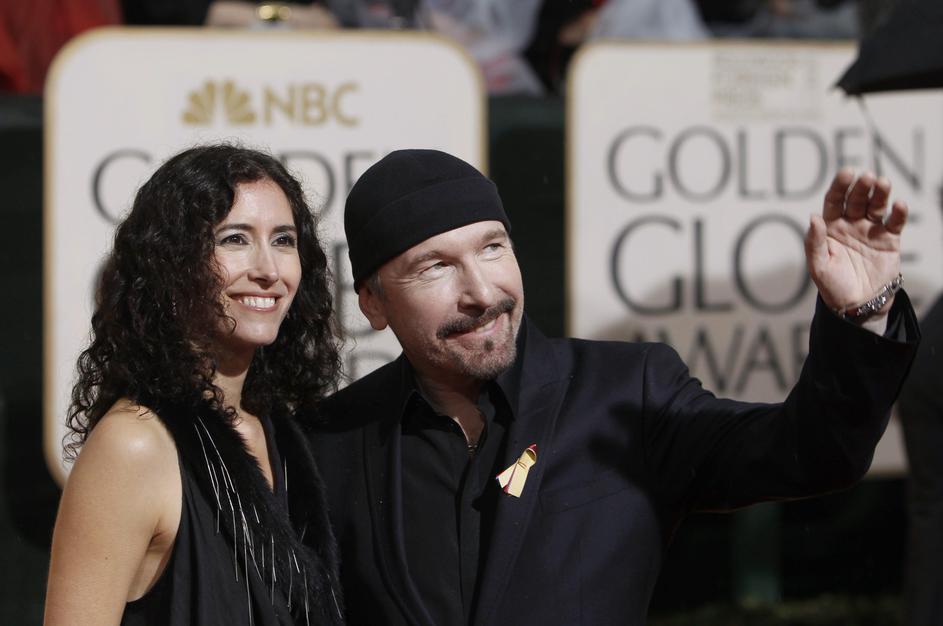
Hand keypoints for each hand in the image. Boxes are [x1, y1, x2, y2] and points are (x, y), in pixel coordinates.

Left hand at [804, 168, 906, 316]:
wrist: (857, 305)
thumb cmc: (833, 286)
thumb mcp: (818, 266)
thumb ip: (814, 242)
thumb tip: (813, 217)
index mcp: (831, 227)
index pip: (835, 201)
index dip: (840, 186)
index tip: (847, 173)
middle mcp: (851, 224)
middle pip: (857, 200)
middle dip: (861, 187)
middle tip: (867, 177)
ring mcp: (871, 230)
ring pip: (877, 206)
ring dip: (880, 194)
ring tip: (883, 183)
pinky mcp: (889, 240)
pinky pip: (895, 223)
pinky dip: (898, 214)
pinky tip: (899, 205)